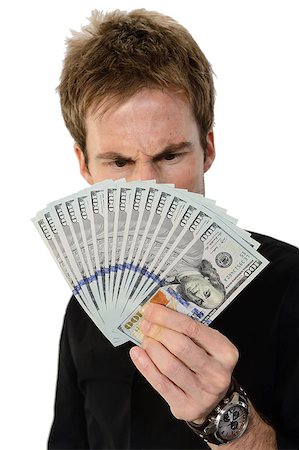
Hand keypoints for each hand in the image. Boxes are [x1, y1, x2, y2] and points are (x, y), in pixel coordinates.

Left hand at [129, 303, 238, 422]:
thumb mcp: (207, 345)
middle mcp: (217, 373)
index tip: (150, 310)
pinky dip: (145, 366)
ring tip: (145, 339)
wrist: (215, 401)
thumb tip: (158, 314)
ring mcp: (202, 392)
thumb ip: (188, 331)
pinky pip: (161, 384)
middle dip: (158, 332)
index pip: (192, 328)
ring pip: (169, 366)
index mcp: (225, 351)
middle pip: (180, 346)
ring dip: (151, 348)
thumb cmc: (206, 364)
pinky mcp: (186, 407)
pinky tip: (137, 354)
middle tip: (145, 325)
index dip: (167, 317)